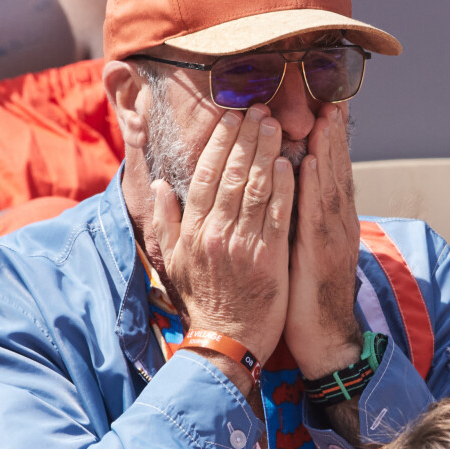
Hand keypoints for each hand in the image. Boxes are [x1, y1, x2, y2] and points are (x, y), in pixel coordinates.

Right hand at [152, 105, 293, 365]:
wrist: (226, 339)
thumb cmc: (202, 299)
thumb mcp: (172, 263)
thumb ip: (165, 223)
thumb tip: (159, 187)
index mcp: (194, 231)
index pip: (206, 176)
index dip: (220, 144)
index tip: (230, 118)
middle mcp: (217, 232)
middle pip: (233, 175)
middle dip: (246, 137)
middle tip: (259, 108)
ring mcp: (245, 245)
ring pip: (257, 189)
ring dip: (266, 153)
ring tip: (275, 124)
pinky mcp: (271, 258)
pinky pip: (278, 216)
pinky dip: (284, 188)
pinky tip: (289, 163)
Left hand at [284, 104, 361, 378]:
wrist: (324, 337)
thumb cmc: (306, 296)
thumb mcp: (303, 256)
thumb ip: (299, 225)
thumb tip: (286, 199)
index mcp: (328, 225)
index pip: (327, 177)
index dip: (327, 144)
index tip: (322, 112)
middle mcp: (335, 226)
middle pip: (335, 174)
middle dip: (333, 136)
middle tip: (331, 100)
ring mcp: (332, 239)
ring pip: (330, 186)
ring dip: (329, 149)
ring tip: (326, 115)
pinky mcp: (322, 255)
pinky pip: (318, 214)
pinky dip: (318, 185)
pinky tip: (315, 161)